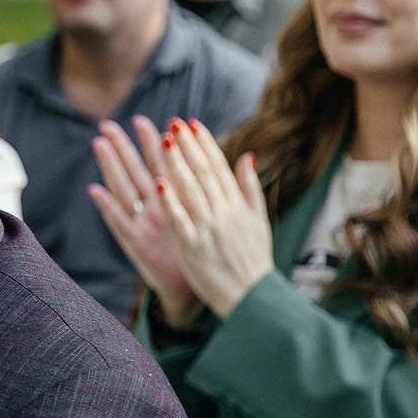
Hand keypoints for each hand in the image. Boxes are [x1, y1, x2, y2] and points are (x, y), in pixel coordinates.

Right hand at [87, 119, 197, 327]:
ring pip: (124, 189)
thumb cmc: (201, 253)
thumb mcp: (208, 218)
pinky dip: (107, 208)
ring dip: (111, 167)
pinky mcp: (136, 244)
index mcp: (173, 201)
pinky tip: (94, 191)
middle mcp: (154, 209)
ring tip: (99, 144)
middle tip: (108, 124)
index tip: (148, 121)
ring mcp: (142, 224)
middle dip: (123, 147)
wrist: (193, 288)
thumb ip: (210, 191)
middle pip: (136, 171)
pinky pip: (119, 223)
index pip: (162, 165)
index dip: (155, 143)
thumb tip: (221, 163)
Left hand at [156, 119, 273, 320]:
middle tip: (172, 123)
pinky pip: (180, 220)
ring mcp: (207, 229)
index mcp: (237, 204)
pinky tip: (159, 183)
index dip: (203, 144)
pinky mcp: (193, 247)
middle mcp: (223, 212)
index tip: (190, 123)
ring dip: (176, 165)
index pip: (217, 167)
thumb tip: (246, 156)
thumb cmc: (253, 257)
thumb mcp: (257, 219)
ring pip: (190, 191)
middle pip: (202, 173)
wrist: (252, 295)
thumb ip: (249, 187)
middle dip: (187, 146)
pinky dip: (171, 201)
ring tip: (163, 142)